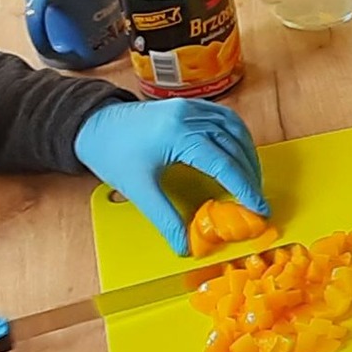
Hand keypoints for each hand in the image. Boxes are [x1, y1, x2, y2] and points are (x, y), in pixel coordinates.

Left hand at [75, 99, 269, 255]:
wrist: (93, 125)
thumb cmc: (112, 154)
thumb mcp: (139, 190)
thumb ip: (165, 218)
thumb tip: (184, 246)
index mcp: (177, 134)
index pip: (223, 163)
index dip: (245, 187)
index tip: (258, 208)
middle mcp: (188, 115)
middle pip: (234, 145)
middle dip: (249, 174)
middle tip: (256, 200)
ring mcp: (190, 107)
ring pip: (235, 129)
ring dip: (247, 155)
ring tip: (250, 181)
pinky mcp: (189, 105)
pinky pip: (225, 118)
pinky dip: (237, 138)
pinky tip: (238, 155)